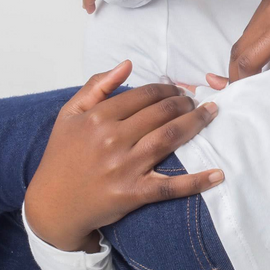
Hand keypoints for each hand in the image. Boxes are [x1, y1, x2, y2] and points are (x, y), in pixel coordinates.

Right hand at [24, 61, 223, 252]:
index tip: (178, 90)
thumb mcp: (69, 115)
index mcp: (97, 118)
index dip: (167, 89)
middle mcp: (112, 140)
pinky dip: (196, 181)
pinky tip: (217, 174)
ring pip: (170, 138)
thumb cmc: (62, 157)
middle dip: (185, 103)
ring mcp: (125, 167)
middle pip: (161, 113)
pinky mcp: (133, 193)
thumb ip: (96, 86)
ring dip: (196, 124)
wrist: (51, 205)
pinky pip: (170, 186)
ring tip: (210, 115)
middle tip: (196, 102)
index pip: (144, 95)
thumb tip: (127, 64)